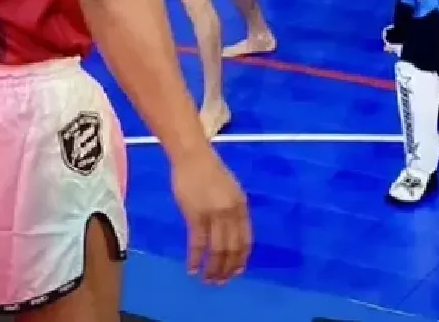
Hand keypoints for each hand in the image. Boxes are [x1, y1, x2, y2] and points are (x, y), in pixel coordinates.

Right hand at [169, 149, 250, 284]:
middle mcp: (231, 212)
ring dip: (213, 268)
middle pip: (232, 248)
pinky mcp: (196, 216)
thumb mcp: (230, 190)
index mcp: (241, 206)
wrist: (192, 157)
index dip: (241, 258)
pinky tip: (192, 269)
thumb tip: (229, 233)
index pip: (246, 239)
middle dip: (227, 268)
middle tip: (221, 282)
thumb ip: (232, 211)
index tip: (236, 272)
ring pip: (217, 249)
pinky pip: (198, 243)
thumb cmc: (209, 171)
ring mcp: (214, 215)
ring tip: (208, 280)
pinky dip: (195, 258)